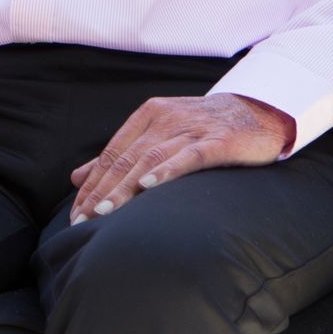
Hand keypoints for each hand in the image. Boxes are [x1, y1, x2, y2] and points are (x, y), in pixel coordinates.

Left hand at [67, 93, 294, 223]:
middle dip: (102, 192)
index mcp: (148, 116)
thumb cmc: (203, 129)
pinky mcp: (219, 140)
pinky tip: (150, 185)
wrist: (257, 112)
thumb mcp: (158, 135)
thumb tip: (77, 177)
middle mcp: (166, 119)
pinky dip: (168, 169)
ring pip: (150, 159)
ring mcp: (192, 129)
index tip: (75, 214)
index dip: (92, 184)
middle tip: (82, 221)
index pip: (112, 153)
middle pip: (126, 158)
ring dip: (125, 187)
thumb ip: (120, 155)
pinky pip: (189, 155)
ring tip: (104, 212)